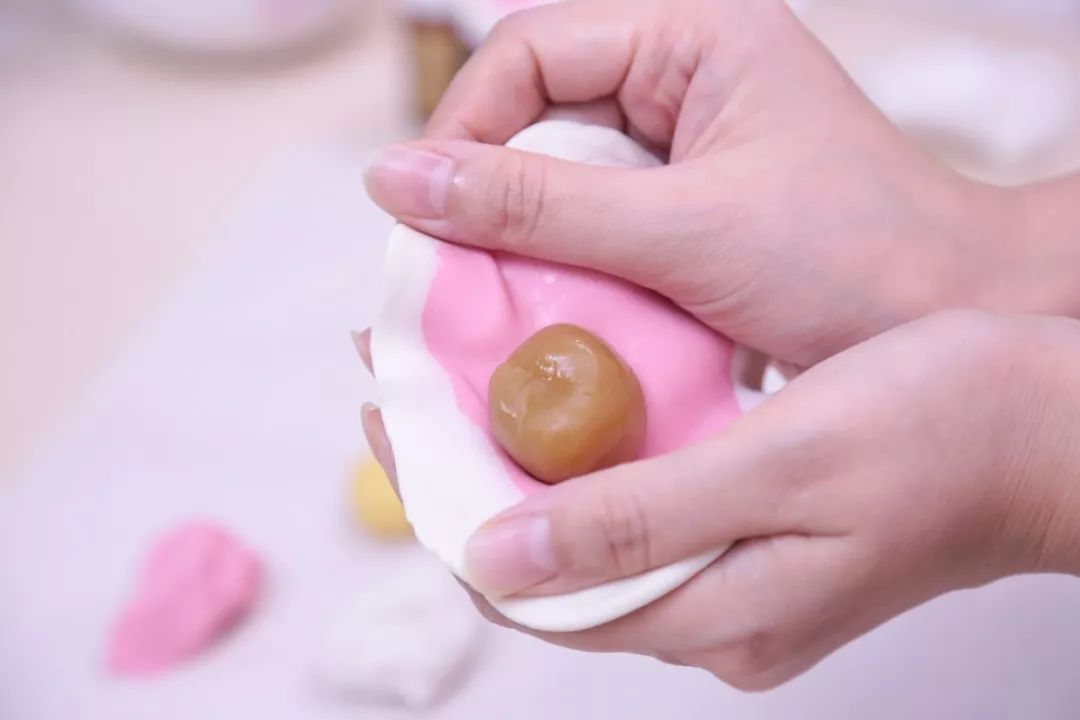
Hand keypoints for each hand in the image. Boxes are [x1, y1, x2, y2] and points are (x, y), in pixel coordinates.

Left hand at [357, 311, 1079, 688]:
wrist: (1050, 422)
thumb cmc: (942, 431)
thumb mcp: (784, 463)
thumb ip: (641, 520)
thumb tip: (499, 554)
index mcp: (716, 618)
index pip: (531, 590)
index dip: (442, 503)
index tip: (386, 414)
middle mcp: (714, 614)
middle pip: (547, 557)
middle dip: (464, 470)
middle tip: (403, 377)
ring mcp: (736, 578)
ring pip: (584, 523)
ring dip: (516, 452)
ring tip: (457, 372)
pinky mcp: (753, 533)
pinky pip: (635, 498)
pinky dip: (582, 446)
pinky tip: (557, 388)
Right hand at [362, 0, 1051, 367]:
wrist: (950, 326)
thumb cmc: (858, 257)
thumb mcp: (686, 229)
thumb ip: (538, 206)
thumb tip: (398, 179)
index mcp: (692, 36)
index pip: (532, 51)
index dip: (466, 125)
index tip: (424, 209)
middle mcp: (678, 80)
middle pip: (532, 115)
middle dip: (487, 192)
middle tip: (449, 266)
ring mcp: (677, 150)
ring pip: (553, 180)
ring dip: (521, 241)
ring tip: (498, 299)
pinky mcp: (678, 214)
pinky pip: (587, 229)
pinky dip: (561, 273)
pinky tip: (553, 315)